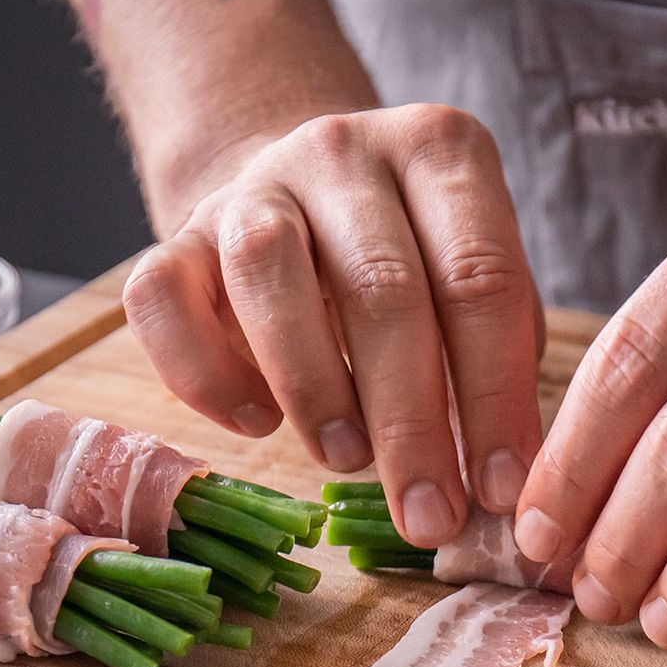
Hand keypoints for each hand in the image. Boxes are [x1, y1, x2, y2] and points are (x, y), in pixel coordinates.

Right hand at [123, 104, 545, 548]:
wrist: (301, 197)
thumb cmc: (411, 262)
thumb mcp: (471, 285)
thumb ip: (496, 358)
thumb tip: (503, 481)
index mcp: (439, 152)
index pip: (480, 278)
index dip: (495, 396)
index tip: (502, 489)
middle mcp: (343, 150)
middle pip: (383, 288)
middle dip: (413, 423)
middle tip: (431, 516)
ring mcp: (252, 185)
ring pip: (267, 273)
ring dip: (313, 387)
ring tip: (347, 462)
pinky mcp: (177, 232)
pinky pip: (163, 296)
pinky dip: (206, 373)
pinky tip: (256, 424)